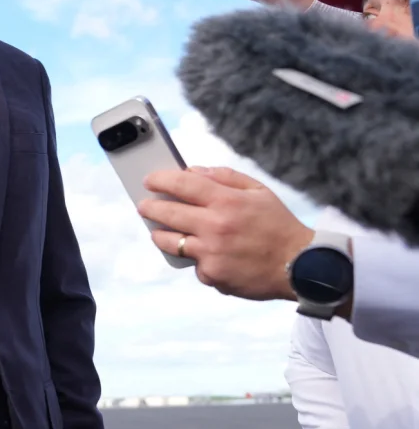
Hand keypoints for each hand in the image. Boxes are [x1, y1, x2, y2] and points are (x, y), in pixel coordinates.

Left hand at [137, 166, 313, 300]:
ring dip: (160, 234)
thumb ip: (225, 177)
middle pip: (167, 213)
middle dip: (150, 207)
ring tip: (159, 231)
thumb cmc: (279, 226)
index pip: (182, 184)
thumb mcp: (259, 191)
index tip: (149, 181)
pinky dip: (197, 260)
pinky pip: (194, 265)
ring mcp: (212, 253)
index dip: (160, 180)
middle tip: (144, 206)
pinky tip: (207, 255)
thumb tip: (192, 171)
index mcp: (227, 201)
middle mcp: (215, 226)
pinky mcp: (213, 275)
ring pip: (170, 242)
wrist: (301, 267)